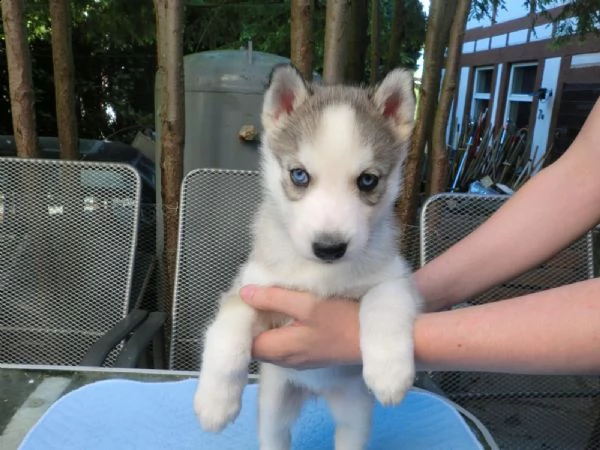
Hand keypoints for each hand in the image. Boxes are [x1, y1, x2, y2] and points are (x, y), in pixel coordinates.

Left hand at [240, 285, 361, 368]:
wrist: (374, 341)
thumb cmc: (342, 320)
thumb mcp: (307, 304)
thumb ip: (274, 299)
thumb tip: (244, 293)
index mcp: (280, 349)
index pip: (245, 342)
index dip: (241, 322)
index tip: (242, 300)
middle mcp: (285, 360)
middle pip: (257, 342)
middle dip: (253, 321)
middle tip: (254, 295)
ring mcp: (298, 360)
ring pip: (271, 342)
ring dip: (267, 324)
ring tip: (268, 300)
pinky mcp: (309, 355)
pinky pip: (285, 343)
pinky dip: (281, 328)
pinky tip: (287, 312)